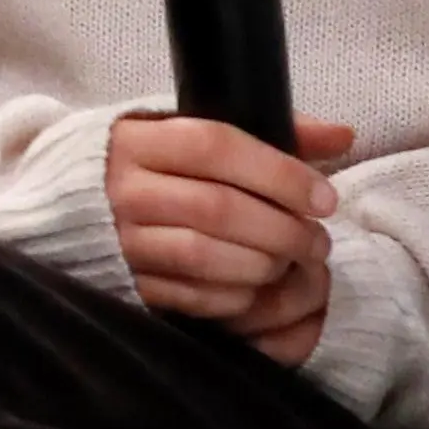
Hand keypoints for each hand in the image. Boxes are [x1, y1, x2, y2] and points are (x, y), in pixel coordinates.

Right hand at [109, 112, 361, 365]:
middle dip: (282, 229)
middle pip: (216, 207)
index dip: (279, 173)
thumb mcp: (201, 134)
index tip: (324, 197)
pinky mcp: (128, 282)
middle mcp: (123, 188)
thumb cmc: (162, 166)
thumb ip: (272, 132)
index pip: (216, 146)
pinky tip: (257, 285)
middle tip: (319, 240)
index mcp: (139, 139)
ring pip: (204, 255)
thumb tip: (343, 136)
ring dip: (264, 263)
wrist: (85, 206)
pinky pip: (190, 296)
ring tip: (292, 261)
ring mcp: (121, 239)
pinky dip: (235, 295)